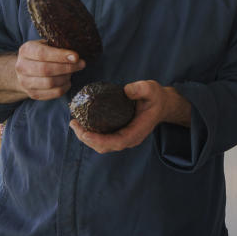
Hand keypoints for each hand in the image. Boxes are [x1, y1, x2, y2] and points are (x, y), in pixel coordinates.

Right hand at [15, 40, 84, 99]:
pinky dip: (64, 87)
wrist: (25, 70)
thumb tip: (74, 56)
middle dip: (67, 67)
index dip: (60, 56)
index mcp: (26, 50)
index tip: (76, 57)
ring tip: (72, 72)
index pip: (42, 54)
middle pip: (46, 70)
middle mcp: (21, 66)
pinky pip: (53, 93)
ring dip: (66, 78)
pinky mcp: (33, 94)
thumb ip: (57, 47)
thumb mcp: (46, 45)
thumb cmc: (41, 55)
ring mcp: (25, 82)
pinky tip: (67, 81)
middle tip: (81, 64)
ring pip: (50, 83)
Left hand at [70, 80, 190, 153]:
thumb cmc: (156, 97)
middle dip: (86, 138)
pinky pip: (102, 139)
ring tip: (74, 124)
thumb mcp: (151, 89)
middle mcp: (130, 138)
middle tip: (74, 124)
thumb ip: (141, 88)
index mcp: (137, 131)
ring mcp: (124, 138)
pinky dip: (90, 135)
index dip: (99, 140)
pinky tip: (82, 124)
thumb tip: (126, 91)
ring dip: (86, 138)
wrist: (162, 104)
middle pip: (105, 147)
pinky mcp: (119, 134)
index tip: (84, 132)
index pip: (116, 141)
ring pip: (101, 145)